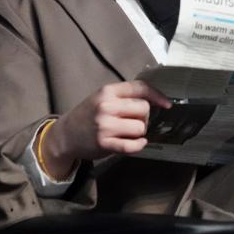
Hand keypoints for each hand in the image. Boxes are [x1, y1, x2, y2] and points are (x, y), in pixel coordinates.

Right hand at [41, 80, 171, 177]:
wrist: (65, 135)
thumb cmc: (88, 114)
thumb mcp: (102, 97)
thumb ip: (123, 96)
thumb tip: (153, 100)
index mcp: (108, 91)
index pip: (140, 88)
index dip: (157, 95)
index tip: (167, 104)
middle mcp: (107, 106)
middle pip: (144, 108)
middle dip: (144, 117)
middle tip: (135, 122)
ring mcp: (105, 125)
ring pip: (140, 127)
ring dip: (140, 132)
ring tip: (129, 132)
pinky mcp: (105, 143)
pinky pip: (132, 145)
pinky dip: (138, 145)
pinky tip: (136, 143)